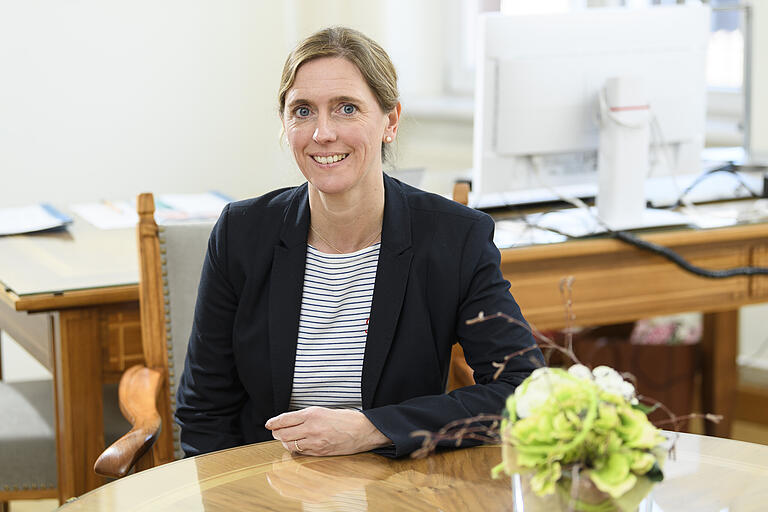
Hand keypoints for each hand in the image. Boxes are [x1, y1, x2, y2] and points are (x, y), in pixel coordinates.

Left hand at [265, 407, 390, 455]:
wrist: (363, 431)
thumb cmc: (346, 419)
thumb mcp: (323, 411)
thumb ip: (306, 417)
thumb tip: (288, 422)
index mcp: (312, 414)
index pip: (285, 419)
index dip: (274, 422)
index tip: (269, 424)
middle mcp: (311, 428)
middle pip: (283, 434)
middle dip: (277, 434)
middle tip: (276, 432)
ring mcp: (315, 442)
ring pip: (290, 445)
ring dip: (285, 443)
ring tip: (286, 440)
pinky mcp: (319, 452)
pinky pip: (301, 453)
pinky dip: (296, 449)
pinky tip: (298, 446)